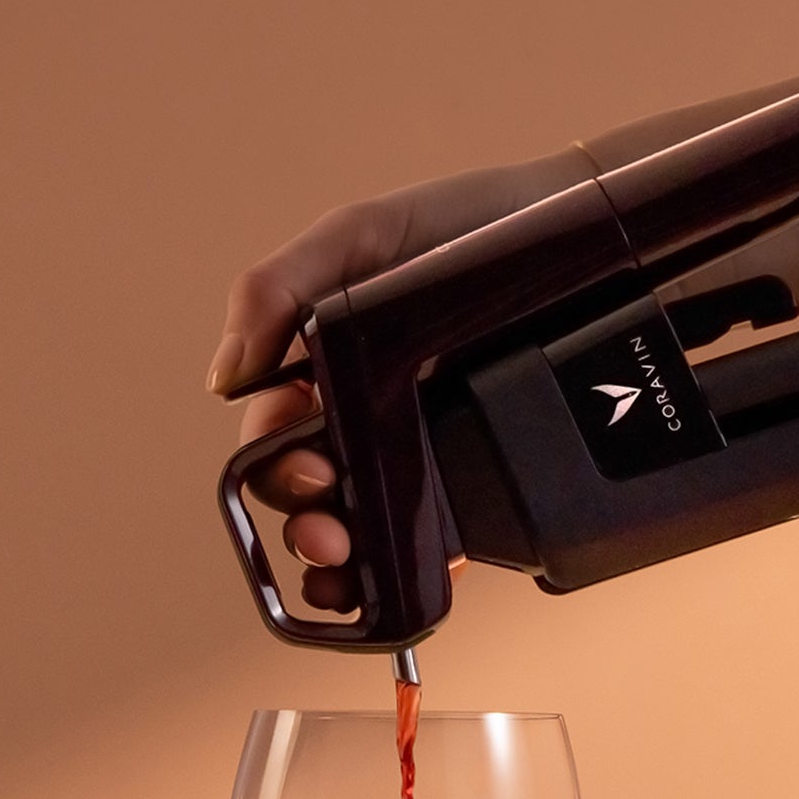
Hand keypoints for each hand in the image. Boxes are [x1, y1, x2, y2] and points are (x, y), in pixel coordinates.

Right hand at [208, 149, 590, 610]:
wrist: (573, 227)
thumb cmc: (459, 226)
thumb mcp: (359, 238)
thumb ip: (278, 290)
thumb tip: (224, 377)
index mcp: (320, 368)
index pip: (275, 434)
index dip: (275, 461)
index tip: (306, 467)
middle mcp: (362, 417)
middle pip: (313, 493)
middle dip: (307, 523)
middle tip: (324, 535)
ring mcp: (417, 451)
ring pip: (365, 524)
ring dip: (349, 560)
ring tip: (350, 571)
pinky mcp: (469, 474)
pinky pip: (438, 533)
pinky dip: (423, 562)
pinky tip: (426, 571)